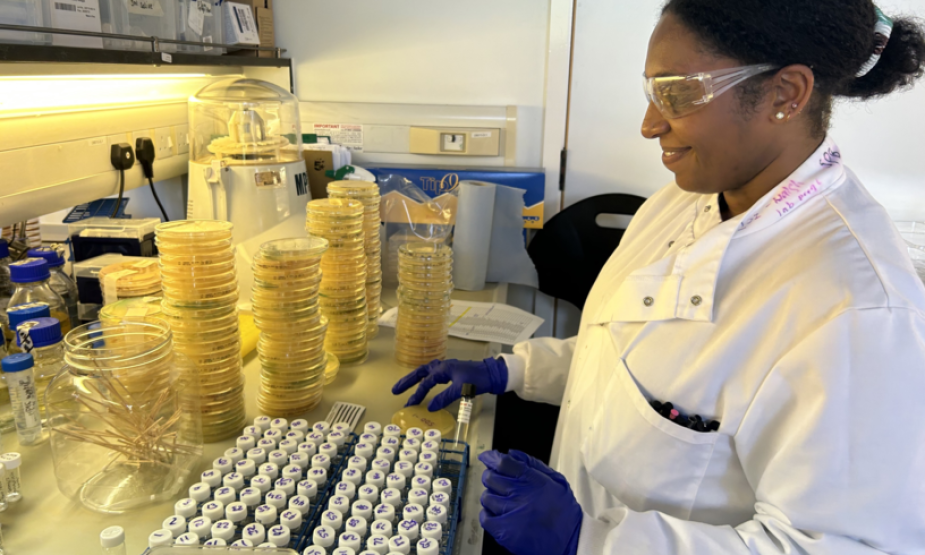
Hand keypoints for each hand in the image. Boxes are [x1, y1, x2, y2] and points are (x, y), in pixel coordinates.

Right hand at [391, 357, 507, 410]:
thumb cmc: (478, 379)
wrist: (493, 374)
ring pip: (427, 372)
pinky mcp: (453, 372)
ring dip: (416, 379)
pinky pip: (434, 374)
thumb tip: (430, 407)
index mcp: (443, 369)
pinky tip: (426, 383)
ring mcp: (448, 368)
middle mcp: (443, 366)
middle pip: (421, 372)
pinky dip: (427, 378)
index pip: (426, 382)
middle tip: (395, 390)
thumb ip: (445, 397)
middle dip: (408, 381)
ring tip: (406, 386)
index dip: (418, 394)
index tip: (411, 405)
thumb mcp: (462, 389)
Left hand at [479, 450, 581, 554]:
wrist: (571, 540)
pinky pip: (485, 517)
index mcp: (531, 480)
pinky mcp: (504, 531)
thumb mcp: (556, 480)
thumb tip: (512, 453)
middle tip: (497, 482)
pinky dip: (488, 514)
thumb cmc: (564, 511)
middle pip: (490, 478)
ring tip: (502, 502)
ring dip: (491, 497)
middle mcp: (519, 494)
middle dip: (491, 477)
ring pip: (487, 497)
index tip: (487, 457)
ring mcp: (509, 513)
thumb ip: (533, 464)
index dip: (491, 458)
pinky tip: (497, 515)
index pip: (502, 463)